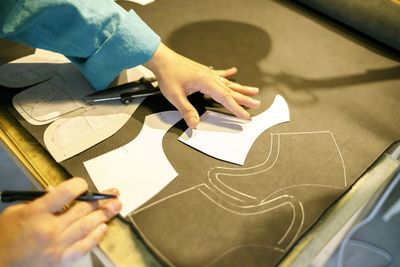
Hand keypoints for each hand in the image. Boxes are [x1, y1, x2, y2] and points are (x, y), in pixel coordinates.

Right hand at [0, 178, 121, 266]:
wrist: (0, 264)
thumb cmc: (7, 235)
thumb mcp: (17, 211)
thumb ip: (40, 200)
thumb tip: (57, 190)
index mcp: (36, 213)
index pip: (65, 193)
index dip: (79, 186)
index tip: (84, 185)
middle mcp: (50, 229)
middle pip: (82, 210)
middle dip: (100, 200)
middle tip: (113, 193)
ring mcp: (58, 246)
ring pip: (87, 226)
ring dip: (104, 214)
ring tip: (116, 206)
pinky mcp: (62, 260)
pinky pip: (84, 246)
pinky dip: (96, 236)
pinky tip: (103, 227)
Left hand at [144, 43, 260, 127]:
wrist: (162, 59)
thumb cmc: (168, 74)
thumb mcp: (175, 96)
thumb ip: (187, 110)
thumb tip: (195, 124)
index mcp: (206, 82)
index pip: (225, 98)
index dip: (236, 108)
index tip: (246, 115)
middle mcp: (210, 77)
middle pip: (231, 90)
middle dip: (245, 98)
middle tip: (257, 103)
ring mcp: (207, 73)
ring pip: (228, 83)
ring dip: (241, 87)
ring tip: (254, 90)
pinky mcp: (203, 71)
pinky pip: (219, 74)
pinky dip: (228, 74)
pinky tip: (234, 71)